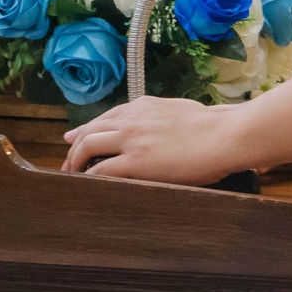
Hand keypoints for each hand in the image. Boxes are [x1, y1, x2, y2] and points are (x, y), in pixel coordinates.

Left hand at [60, 95, 250, 183]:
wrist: (223, 135)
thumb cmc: (212, 125)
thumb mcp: (180, 110)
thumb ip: (162, 115)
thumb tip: (162, 120)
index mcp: (142, 106)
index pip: (106, 117)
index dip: (87, 129)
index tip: (74, 137)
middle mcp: (131, 119)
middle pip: (90, 130)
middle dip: (74, 147)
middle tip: (68, 163)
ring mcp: (131, 139)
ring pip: (88, 146)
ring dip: (75, 161)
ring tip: (71, 175)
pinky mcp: (135, 161)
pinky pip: (101, 170)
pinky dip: (89, 177)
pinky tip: (86, 185)